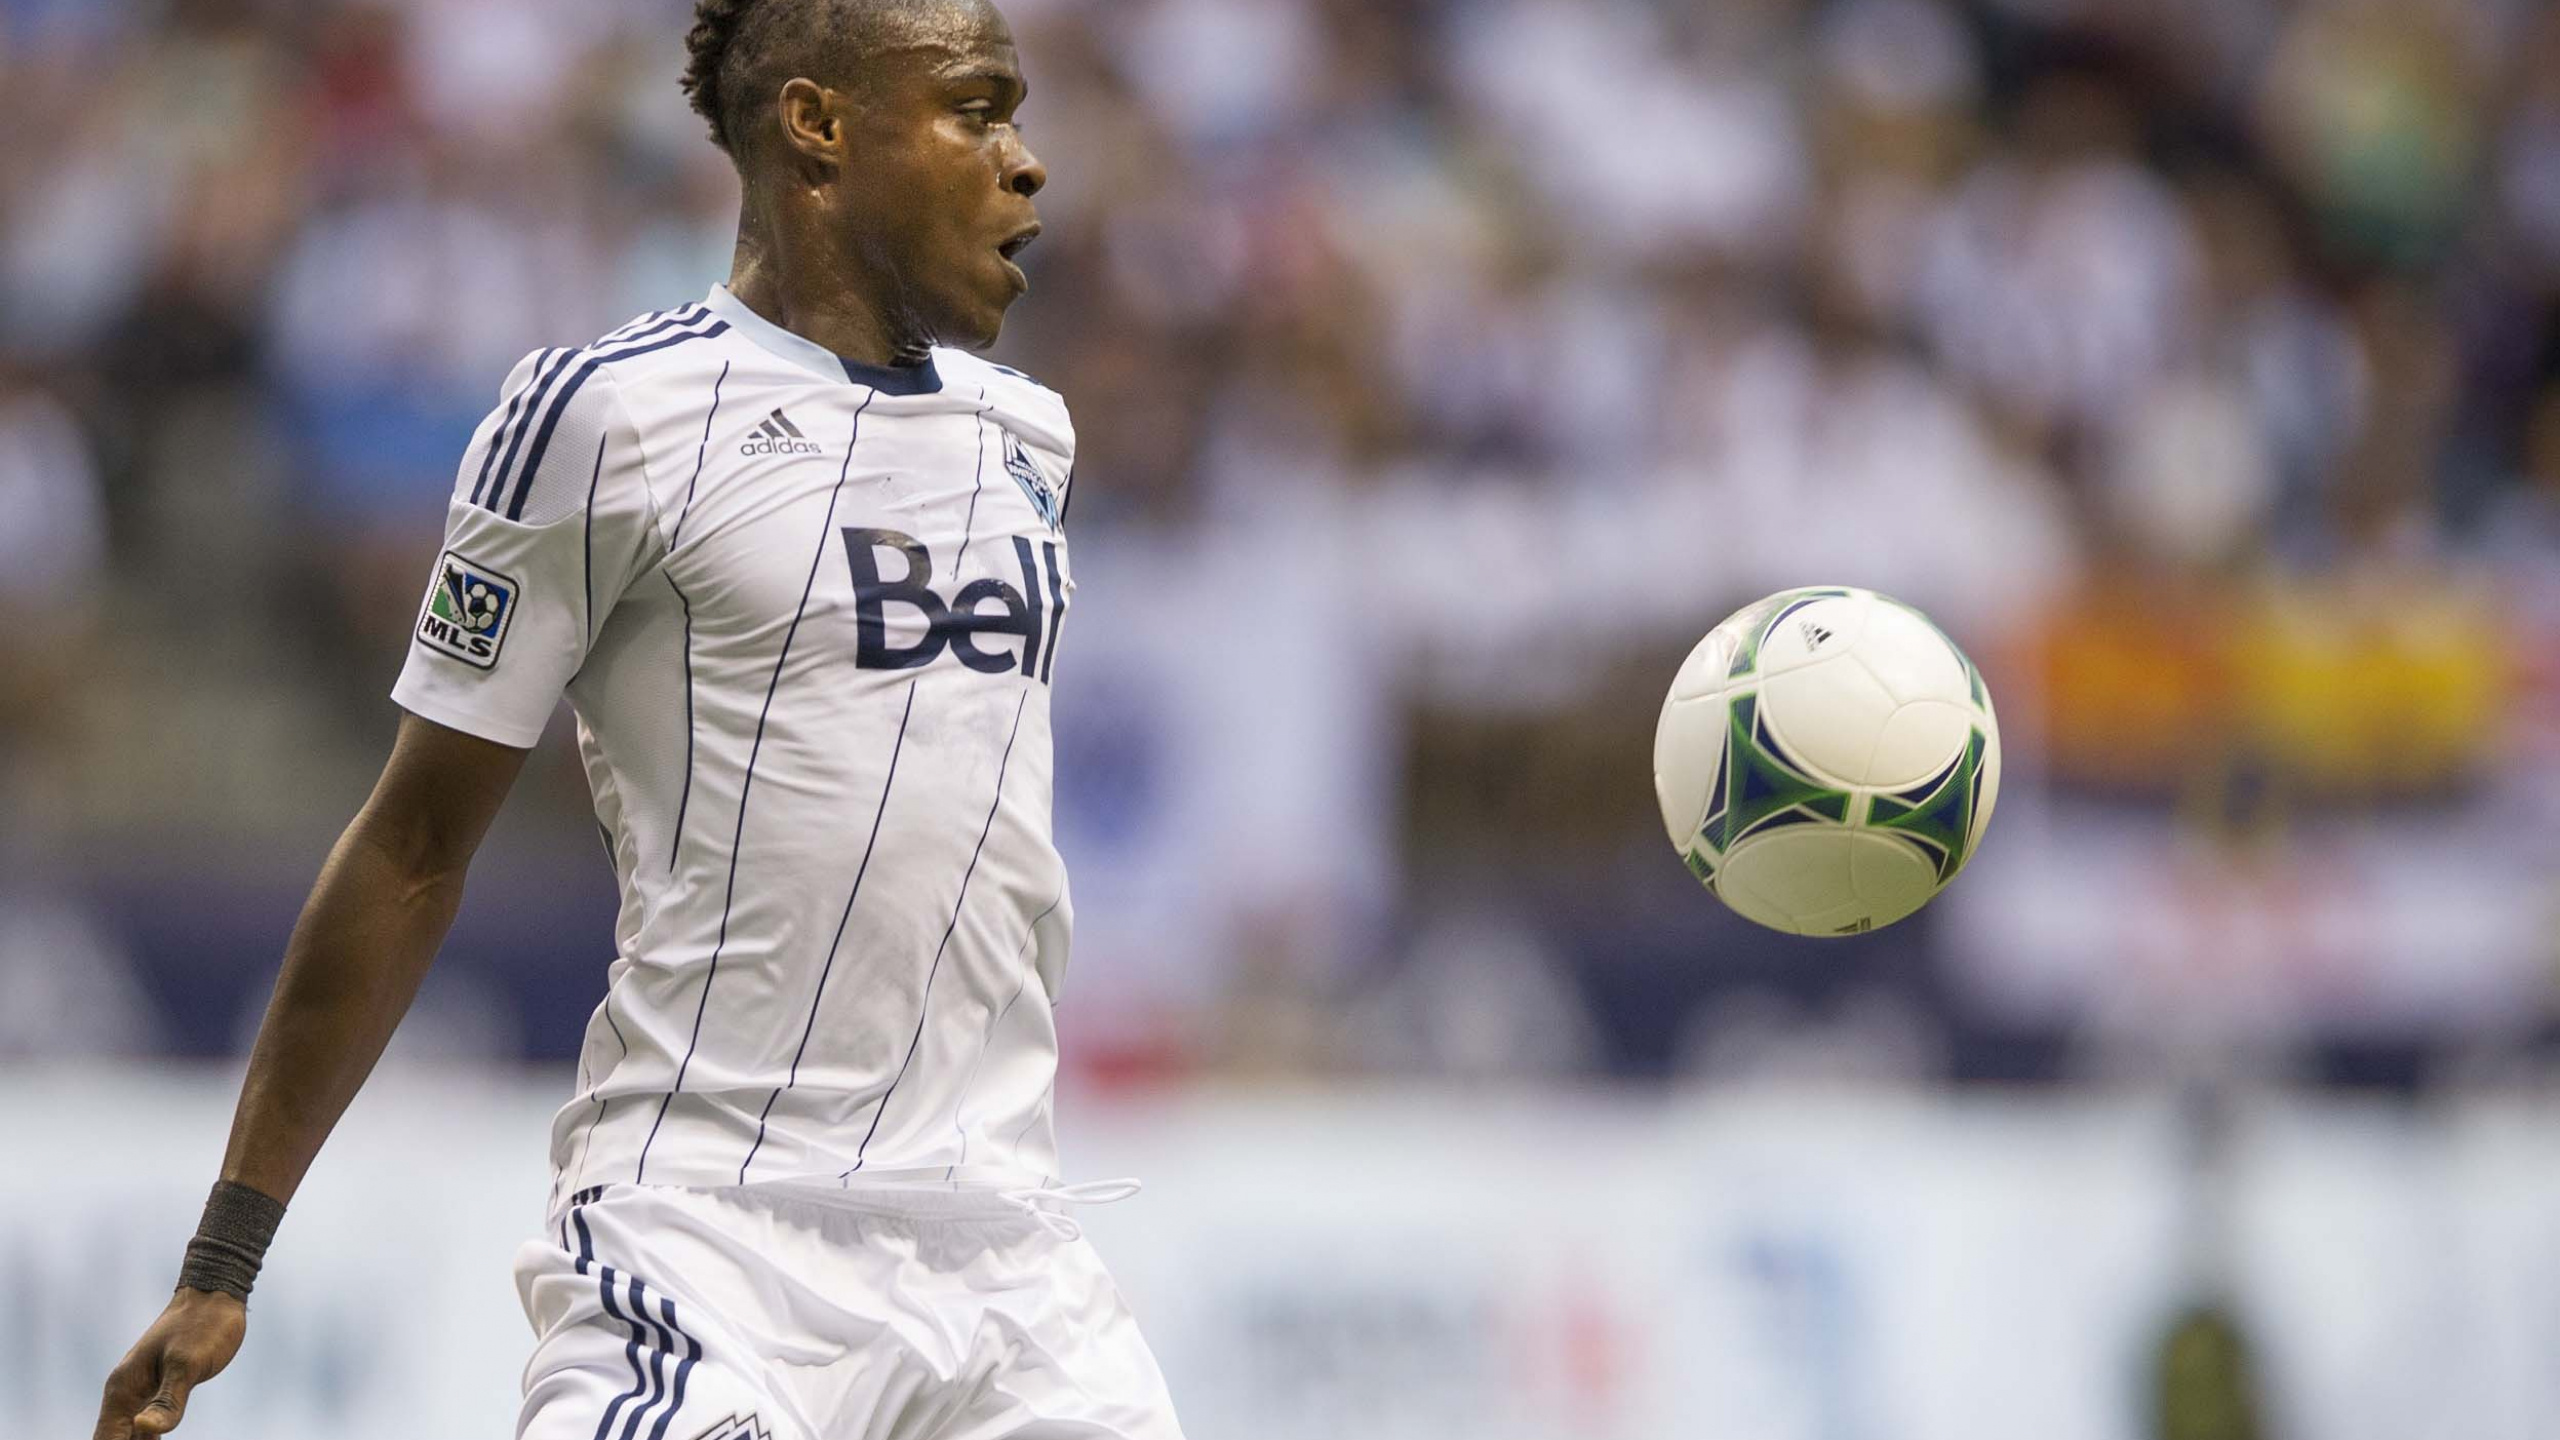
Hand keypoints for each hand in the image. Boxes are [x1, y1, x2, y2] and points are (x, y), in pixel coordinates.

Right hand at [93, 1288, 246, 1438]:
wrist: (216, 1295)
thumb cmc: (203, 1324)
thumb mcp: (188, 1363)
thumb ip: (169, 1400)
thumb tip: (144, 1430)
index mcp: (124, 1389)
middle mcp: (127, 1394)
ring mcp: (143, 1393)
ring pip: (131, 1436)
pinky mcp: (163, 1390)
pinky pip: (149, 1425)